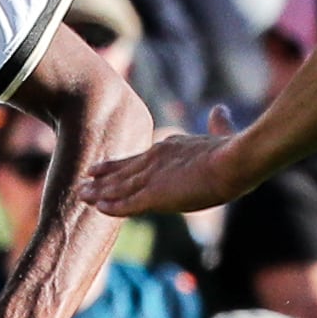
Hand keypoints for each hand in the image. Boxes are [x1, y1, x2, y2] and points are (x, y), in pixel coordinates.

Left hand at [86, 127, 253, 219]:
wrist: (234, 160)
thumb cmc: (234, 149)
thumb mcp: (223, 132)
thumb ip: (219, 123)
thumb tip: (220, 109)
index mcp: (170, 147)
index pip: (140, 158)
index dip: (120, 164)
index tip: (105, 166)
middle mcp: (156, 160)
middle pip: (123, 171)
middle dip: (103, 177)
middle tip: (84, 180)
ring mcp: (153, 177)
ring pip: (119, 187)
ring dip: (100, 192)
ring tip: (81, 195)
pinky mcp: (155, 195)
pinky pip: (126, 203)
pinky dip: (112, 206)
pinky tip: (98, 208)